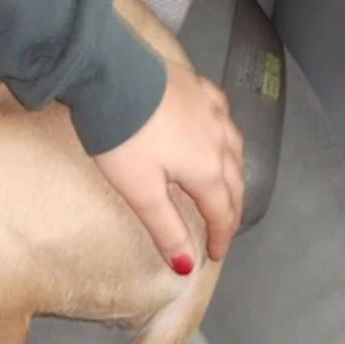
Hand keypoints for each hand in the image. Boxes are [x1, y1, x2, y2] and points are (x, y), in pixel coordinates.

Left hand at [94, 60, 244, 271]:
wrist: (111, 75)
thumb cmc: (124, 138)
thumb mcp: (141, 191)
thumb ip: (165, 228)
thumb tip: (187, 268)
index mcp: (206, 170)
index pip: (222, 212)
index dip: (221, 237)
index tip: (215, 257)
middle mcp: (218, 140)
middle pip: (234, 182)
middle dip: (230, 209)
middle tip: (222, 227)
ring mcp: (212, 109)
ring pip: (234, 146)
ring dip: (233, 171)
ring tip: (226, 184)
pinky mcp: (198, 86)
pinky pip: (222, 113)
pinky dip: (224, 131)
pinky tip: (216, 129)